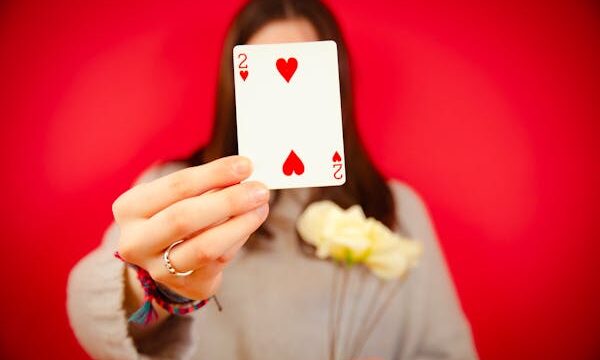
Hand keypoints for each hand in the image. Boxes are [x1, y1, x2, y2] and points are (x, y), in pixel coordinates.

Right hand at [113, 156, 268, 300]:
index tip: (245, 165)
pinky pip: (219, 261)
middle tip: (260, 189)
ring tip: (261, 206)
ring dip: (240, 224)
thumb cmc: (174, 214)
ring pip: (205, 247)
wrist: (162, 260)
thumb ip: (206, 184)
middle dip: (228, 201)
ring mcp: (158, 269)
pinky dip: (238, 239)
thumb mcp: (177, 195)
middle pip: (185, 218)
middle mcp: (136, 242)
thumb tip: (243, 171)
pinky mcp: (186, 286)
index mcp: (130, 208)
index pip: (176, 186)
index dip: (214, 174)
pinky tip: (250, 222)